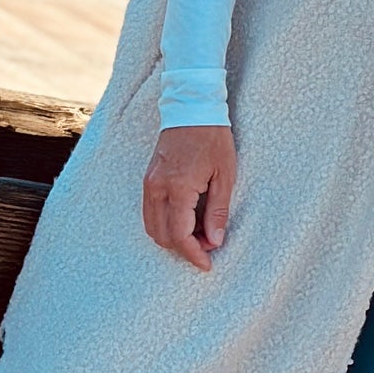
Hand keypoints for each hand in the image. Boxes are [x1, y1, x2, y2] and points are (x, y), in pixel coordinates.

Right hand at [142, 124, 235, 270]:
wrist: (191, 108)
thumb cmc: (212, 138)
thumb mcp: (224, 175)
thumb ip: (218, 210)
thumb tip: (215, 240)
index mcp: (178, 187)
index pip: (179, 235)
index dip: (193, 254)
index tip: (208, 264)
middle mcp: (157, 188)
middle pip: (162, 236)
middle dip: (184, 248)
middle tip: (208, 246)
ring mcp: (149, 184)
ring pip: (152, 227)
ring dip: (174, 238)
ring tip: (200, 234)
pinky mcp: (148, 180)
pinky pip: (151, 213)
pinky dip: (166, 224)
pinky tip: (188, 220)